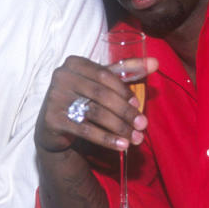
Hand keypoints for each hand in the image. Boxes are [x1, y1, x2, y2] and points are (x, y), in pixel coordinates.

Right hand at [36, 55, 158, 154]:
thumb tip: (156, 62)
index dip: (123, 90)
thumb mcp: (102, 82)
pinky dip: (107, 139)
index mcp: (74, 63)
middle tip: (142, 124)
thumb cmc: (83, 98)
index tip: (138, 104)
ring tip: (135, 138)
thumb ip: (127, 70)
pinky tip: (121, 145)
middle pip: (101, 94)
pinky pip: (85, 130)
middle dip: (125, 111)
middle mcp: (61, 77)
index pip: (104, 75)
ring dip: (119, 127)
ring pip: (95, 113)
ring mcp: (54, 98)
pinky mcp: (52, 119)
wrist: (54, 126)